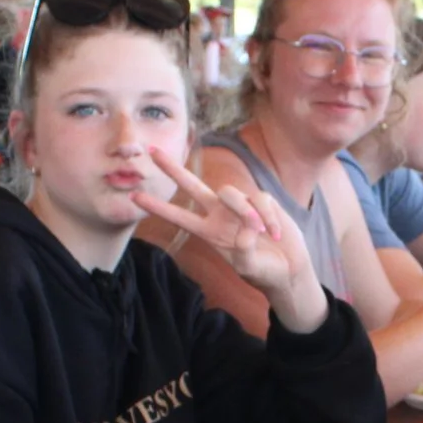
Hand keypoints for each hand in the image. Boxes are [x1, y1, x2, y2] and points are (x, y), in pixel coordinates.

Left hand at [132, 148, 328, 332]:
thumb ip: (245, 251)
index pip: (179, 216)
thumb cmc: (264, 271)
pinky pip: (260, 200)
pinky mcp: (262, 201)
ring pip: (233, 194)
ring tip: (261, 233)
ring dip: (247, 212)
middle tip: (151, 151)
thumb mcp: (250, 267)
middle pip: (192, 186)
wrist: (288, 270)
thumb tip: (247, 228)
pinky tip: (275, 233)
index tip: (134, 196)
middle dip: (172, 169)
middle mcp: (220, 214)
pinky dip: (268, 217)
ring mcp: (240, 206)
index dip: (158, 207)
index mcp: (210, 232)